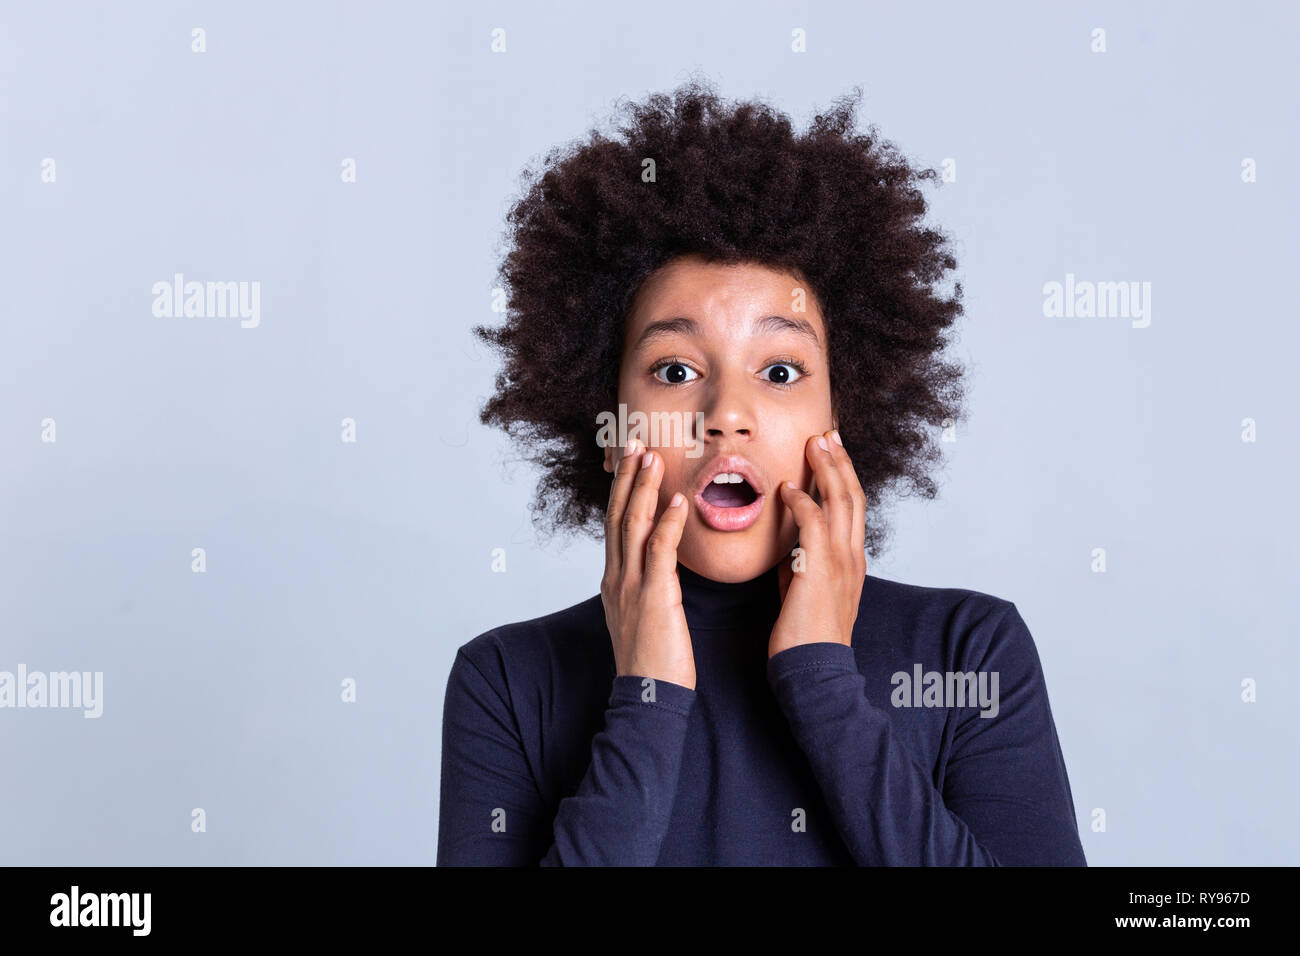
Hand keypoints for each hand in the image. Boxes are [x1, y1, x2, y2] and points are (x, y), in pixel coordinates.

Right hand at [601, 439, 696, 689]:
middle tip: (633, 443)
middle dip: (626, 476)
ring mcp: (631, 585)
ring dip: (642, 487)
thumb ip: (647, 587)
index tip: (629, 460)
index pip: (615, 524)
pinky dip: (666, 523)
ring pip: (632, 525)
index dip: (622, 489)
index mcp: (615, 580)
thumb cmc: (653, 662)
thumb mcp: (643, 616)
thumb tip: (657, 570)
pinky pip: (658, 551)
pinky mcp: (653, 596)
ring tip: (652, 457)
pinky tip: (677, 501)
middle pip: (618, 515)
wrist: (648, 697)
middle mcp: (617, 577)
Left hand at [769, 429, 866, 658]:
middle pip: (852, 495)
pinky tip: (787, 487)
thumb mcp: (807, 590)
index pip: (852, 508)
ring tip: (815, 442)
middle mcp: (852, 556)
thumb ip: (803, 563)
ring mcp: (840, 562)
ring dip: (826, 469)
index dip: (843, 476)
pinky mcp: (820, 569)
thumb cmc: (805, 635)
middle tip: (827, 433)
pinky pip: (813, 524)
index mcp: (852, 561)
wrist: (815, 670)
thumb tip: (790, 544)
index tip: (832, 451)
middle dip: (840, 461)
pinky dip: (802, 501)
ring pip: (839, 502)